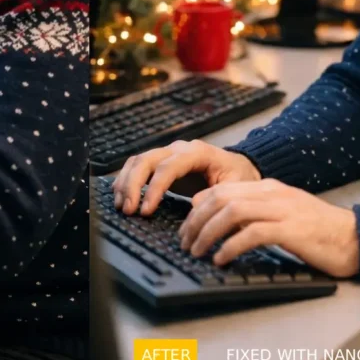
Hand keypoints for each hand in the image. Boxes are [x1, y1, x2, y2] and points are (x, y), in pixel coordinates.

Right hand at [113, 139, 261, 215]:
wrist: (239, 168)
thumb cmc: (239, 177)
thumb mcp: (236, 187)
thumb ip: (218, 195)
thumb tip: (194, 205)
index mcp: (197, 152)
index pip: (168, 167)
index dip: (154, 188)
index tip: (146, 210)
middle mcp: (178, 149)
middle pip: (146, 160)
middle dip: (133, 185)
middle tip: (128, 209)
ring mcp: (167, 154)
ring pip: (137, 161)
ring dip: (126, 183)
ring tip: (121, 206)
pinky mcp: (161, 163)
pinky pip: (137, 166)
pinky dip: (126, 180)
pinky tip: (121, 197)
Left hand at [177, 178, 359, 277]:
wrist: (355, 238)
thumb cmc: (319, 230)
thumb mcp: (282, 213)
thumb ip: (253, 210)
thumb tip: (219, 217)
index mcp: (268, 187)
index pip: (221, 189)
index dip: (198, 208)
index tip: (186, 228)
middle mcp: (272, 193)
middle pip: (221, 198)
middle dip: (196, 220)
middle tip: (185, 242)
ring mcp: (282, 209)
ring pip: (231, 212)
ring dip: (208, 233)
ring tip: (198, 251)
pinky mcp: (292, 230)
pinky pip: (252, 234)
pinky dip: (231, 246)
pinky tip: (221, 259)